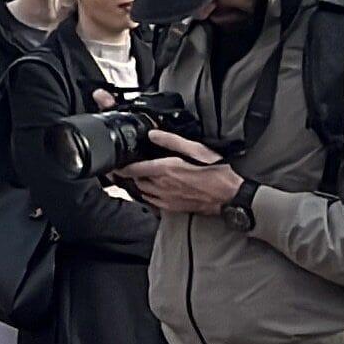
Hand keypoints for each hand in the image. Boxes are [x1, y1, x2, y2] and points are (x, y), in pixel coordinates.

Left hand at [114, 131, 243, 215]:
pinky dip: (147, 195)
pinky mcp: (173, 208)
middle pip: (135, 180)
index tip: (113, 163)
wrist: (231, 196)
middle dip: (129, 174)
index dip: (120, 166)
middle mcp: (163, 186)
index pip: (134, 169)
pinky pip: (152, 202)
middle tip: (126, 167)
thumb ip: (171, 141)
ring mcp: (167, 199)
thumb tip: (152, 134)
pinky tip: (151, 189)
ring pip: (142, 192)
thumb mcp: (196, 149)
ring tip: (138, 176)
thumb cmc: (216, 172)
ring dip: (137, 184)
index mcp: (166, 170)